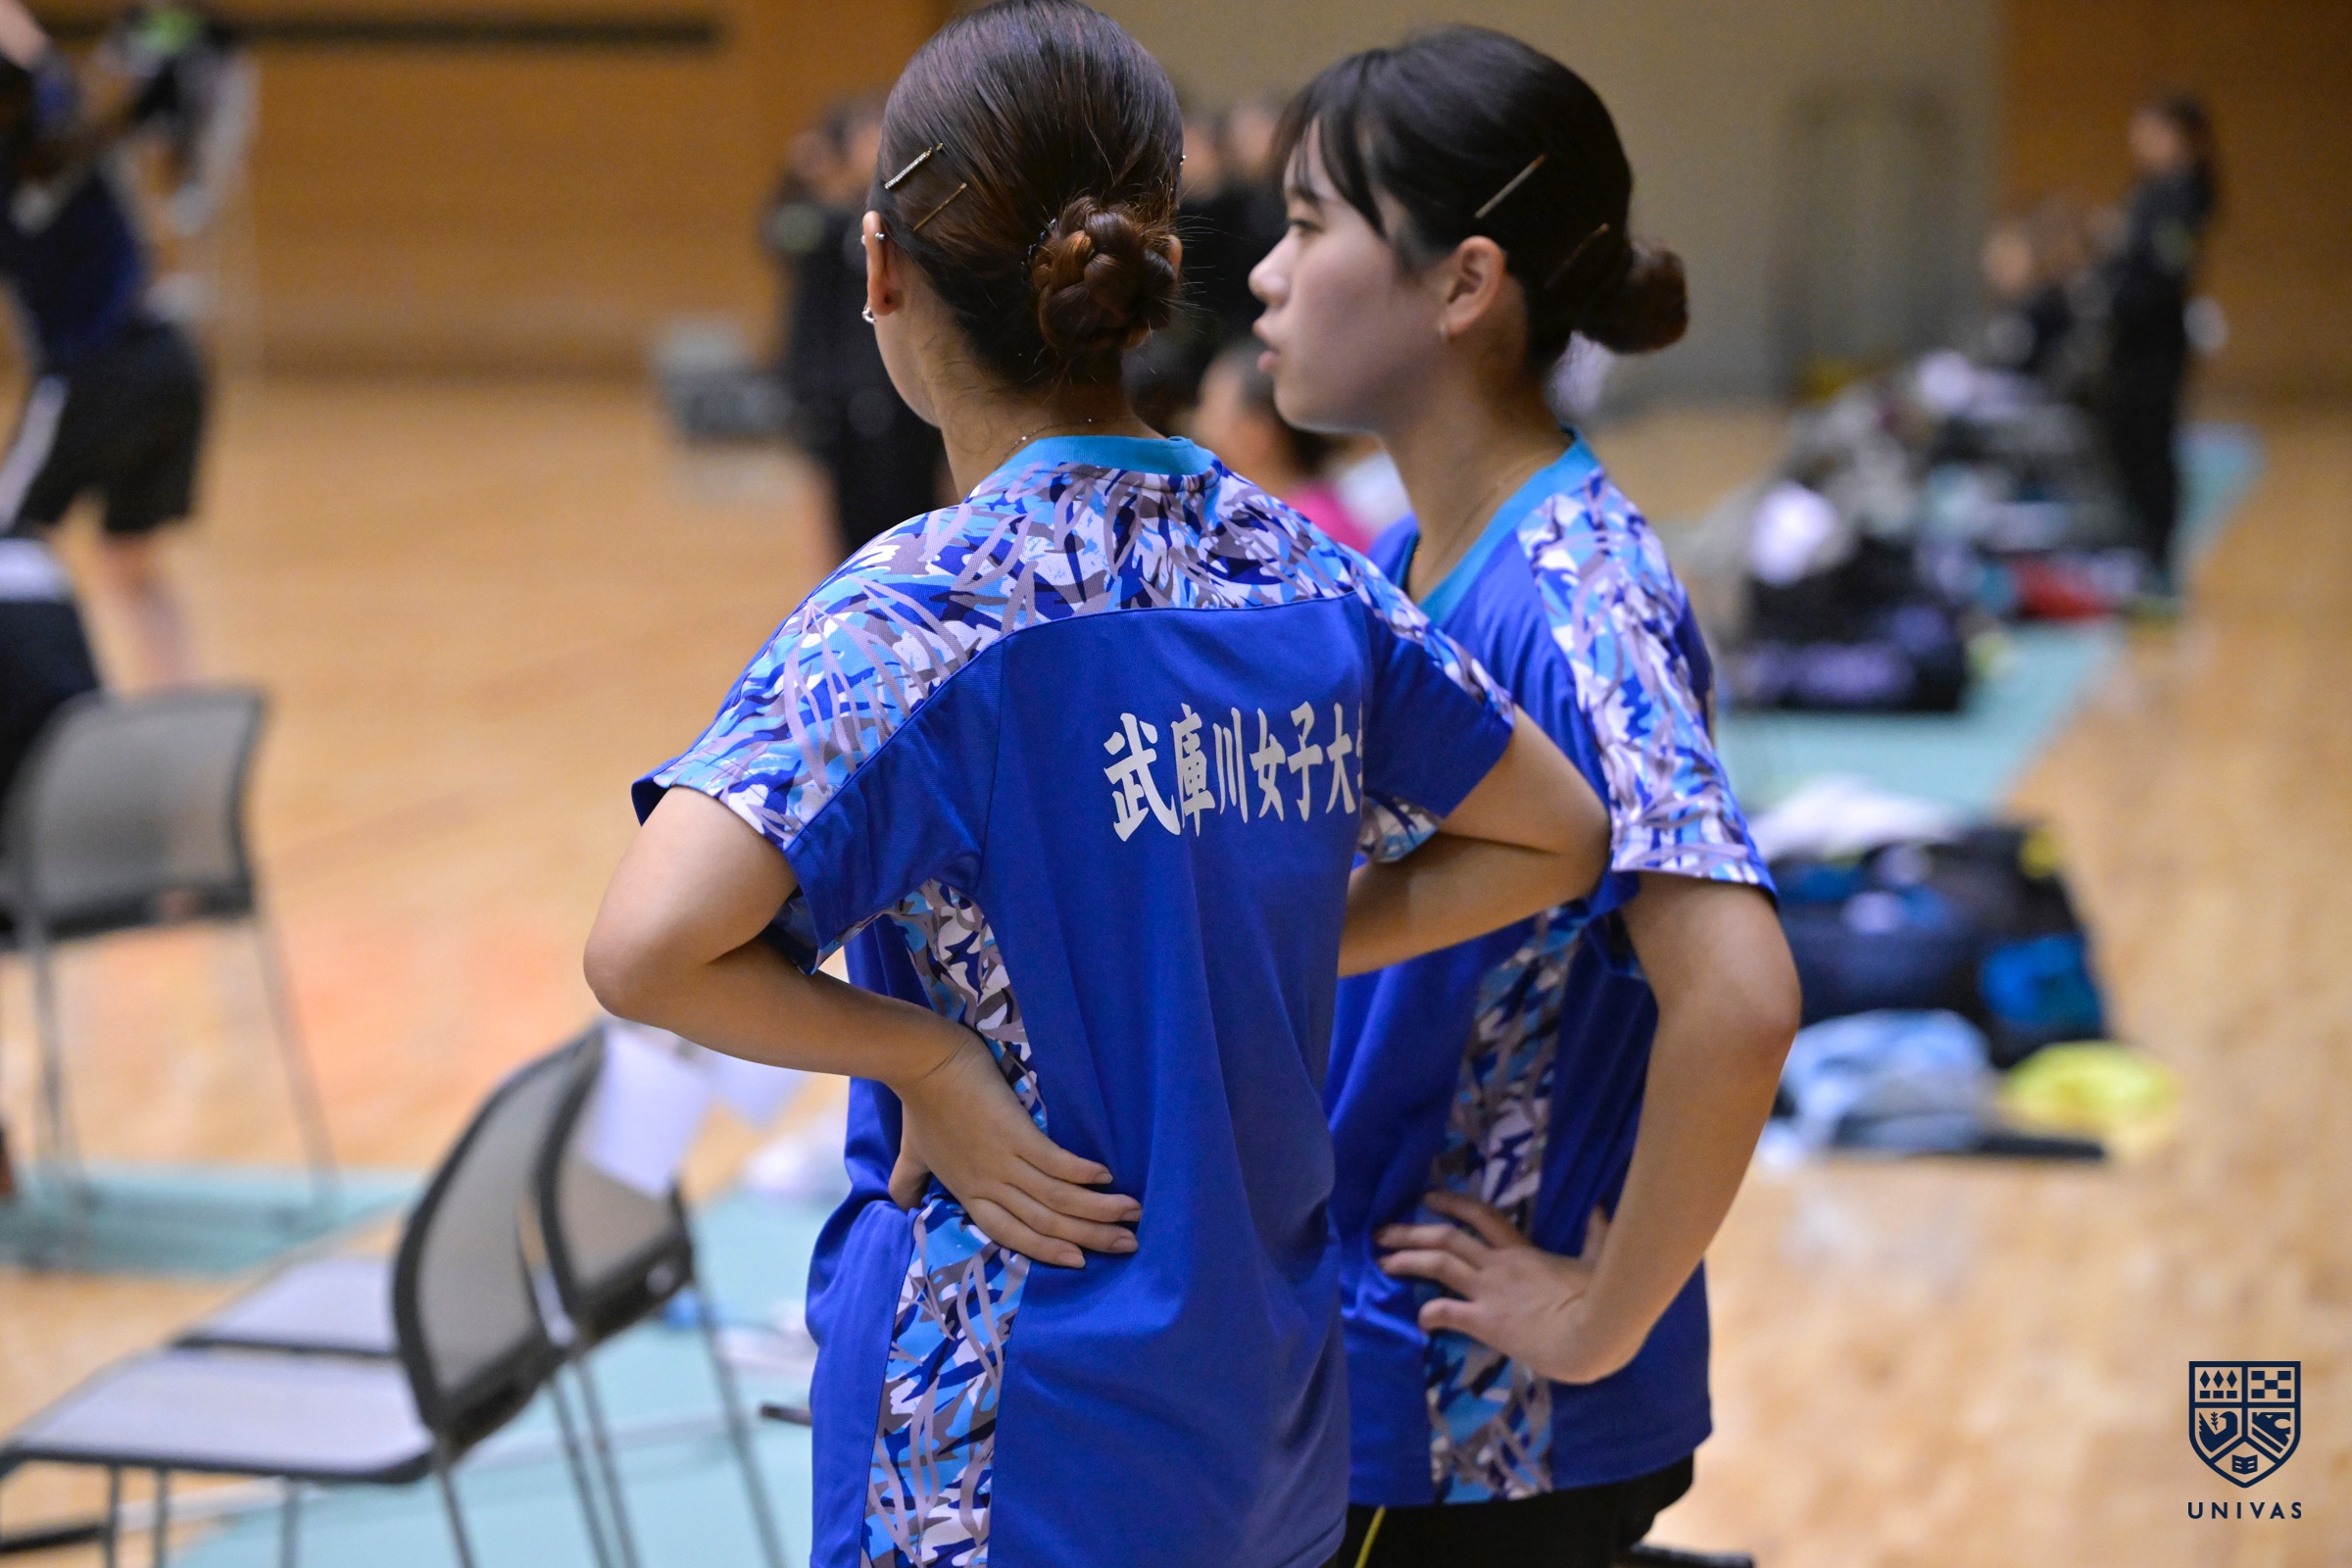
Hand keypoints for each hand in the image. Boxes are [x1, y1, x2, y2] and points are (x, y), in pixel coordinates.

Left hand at [887, 1025, 1139, 1268]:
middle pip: (1045, 1224)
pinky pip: (1054, 1161)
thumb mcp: (913, 1154)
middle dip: (1090, 1238)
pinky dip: (1081, 1173)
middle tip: (1129, 1245)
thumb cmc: (921, 1105)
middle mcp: (991, 1185)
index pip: (1013, 1235)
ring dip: (1098, 1211)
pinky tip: (1107, 1177)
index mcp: (971, 1193)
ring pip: (1056, 1199)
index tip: (1081, 1262)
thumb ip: (910, 1182)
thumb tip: (903, 1206)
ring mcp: (1003, 1161)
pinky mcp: (1015, 1133)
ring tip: (1133, 1215)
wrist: (922, 1064)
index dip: (1048, 1251)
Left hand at [1377, 1190, 1641, 1384]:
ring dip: (1407, 1260)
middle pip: (1447, 1237)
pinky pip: (1447, 1312)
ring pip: (1439, 1263)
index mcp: (1523, 1251)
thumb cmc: (1603, 1300)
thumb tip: (1600, 1210)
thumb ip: (1598, 1235)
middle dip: (1411, 1231)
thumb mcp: (1600, 1262)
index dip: (1452, 1202)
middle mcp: (1499, 1265)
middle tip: (1382, 1230)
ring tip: (1381, 1261)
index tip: (1426, 1197)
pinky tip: (1417, 1319)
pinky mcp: (1486, 1321)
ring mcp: (1490, 1291)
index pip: (1482, 1215)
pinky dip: (1428, 1314)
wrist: (1596, 1333)